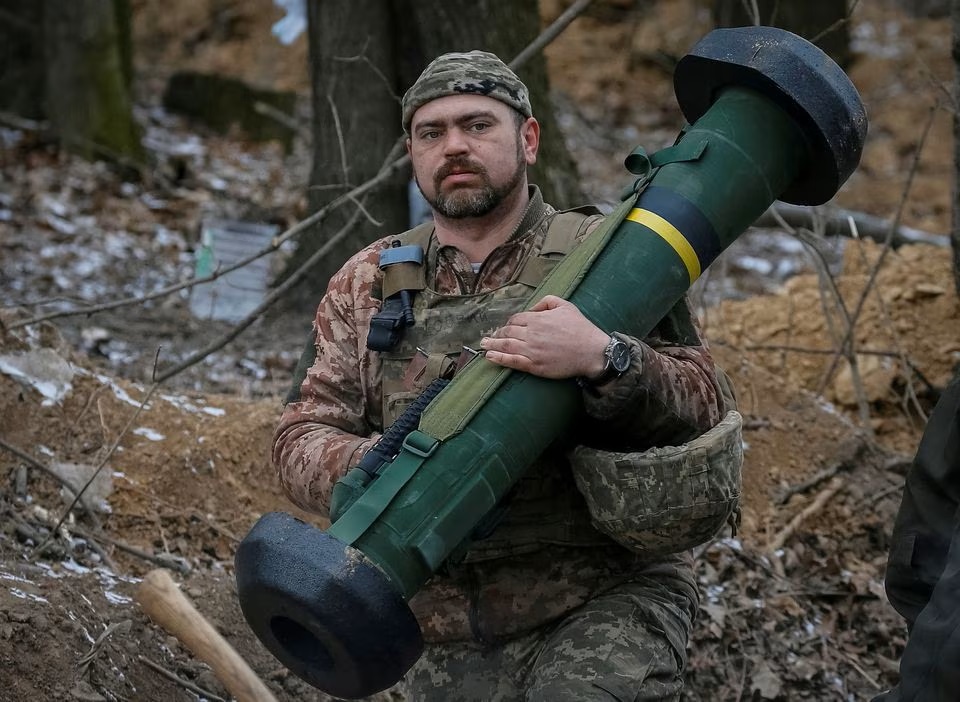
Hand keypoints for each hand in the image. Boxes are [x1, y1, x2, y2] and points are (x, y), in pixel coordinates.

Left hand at [479, 295, 609, 378]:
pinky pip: (512, 361)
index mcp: (538, 319)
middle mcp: (532, 334)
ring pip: (506, 346)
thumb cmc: (581, 328)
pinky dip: (499, 358)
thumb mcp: (565, 305)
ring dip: (492, 345)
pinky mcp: (535, 365)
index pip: (515, 319)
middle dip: (497, 334)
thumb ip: (546, 301)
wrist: (592, 351)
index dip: (509, 323)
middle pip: (508, 332)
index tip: (506, 327)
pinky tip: (490, 357)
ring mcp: (532, 351)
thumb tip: (532, 309)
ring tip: (483, 345)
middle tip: (489, 337)